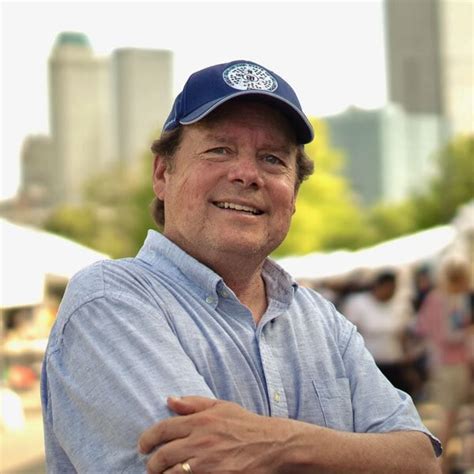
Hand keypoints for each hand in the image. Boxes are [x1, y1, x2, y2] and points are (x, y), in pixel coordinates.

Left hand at [138, 396, 286, 473]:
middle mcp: (200, 441)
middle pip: (162, 456)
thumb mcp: (221, 407)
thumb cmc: (245, 425)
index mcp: (200, 421)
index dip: (147, 438)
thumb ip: (193, 403)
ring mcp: (206, 464)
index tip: (142, 446)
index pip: (162, 429)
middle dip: (152, 464)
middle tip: (152, 466)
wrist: (272, 445)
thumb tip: (169, 400)